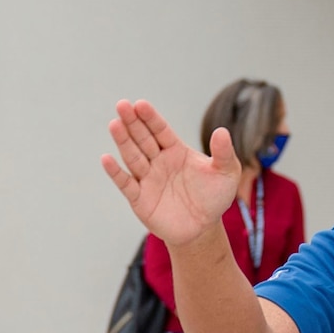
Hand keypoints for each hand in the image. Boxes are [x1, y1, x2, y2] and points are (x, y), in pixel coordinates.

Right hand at [100, 99, 240, 246]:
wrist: (203, 228)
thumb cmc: (214, 197)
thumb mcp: (226, 173)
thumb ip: (224, 153)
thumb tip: (221, 132)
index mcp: (175, 150)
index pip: (160, 130)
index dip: (150, 118)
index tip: (140, 104)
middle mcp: (158, 161)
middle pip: (142, 139)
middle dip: (132, 122)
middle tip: (122, 105)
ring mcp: (147, 179)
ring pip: (133, 157)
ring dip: (123, 141)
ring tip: (115, 125)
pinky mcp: (139, 199)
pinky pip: (126, 184)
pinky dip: (116, 172)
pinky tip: (106, 159)